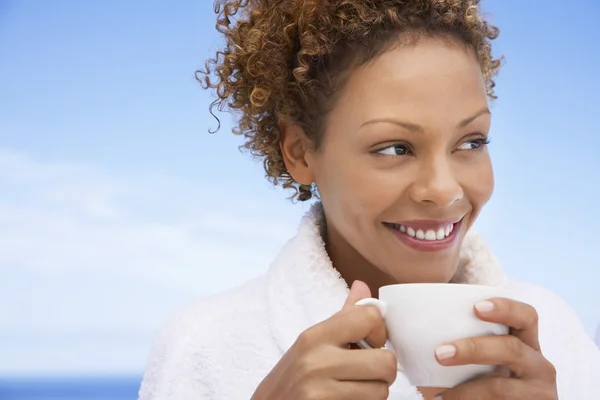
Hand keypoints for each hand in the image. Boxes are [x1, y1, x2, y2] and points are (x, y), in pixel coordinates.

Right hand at [251, 280, 397, 399]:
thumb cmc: (292, 377)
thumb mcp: (312, 342)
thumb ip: (344, 316)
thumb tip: (363, 286)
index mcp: (316, 335)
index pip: (370, 317)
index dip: (380, 333)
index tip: (370, 344)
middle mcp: (317, 360)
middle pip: (385, 361)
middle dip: (383, 372)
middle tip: (368, 374)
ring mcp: (320, 389)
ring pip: (381, 391)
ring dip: (374, 393)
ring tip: (353, 389)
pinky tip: (345, 399)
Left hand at [434, 298, 557, 398]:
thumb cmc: (479, 384)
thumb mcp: (479, 362)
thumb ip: (459, 340)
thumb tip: (409, 323)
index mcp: (525, 343)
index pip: (526, 316)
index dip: (505, 308)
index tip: (476, 307)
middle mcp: (538, 365)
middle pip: (512, 348)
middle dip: (473, 349)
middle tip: (439, 354)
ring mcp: (539, 392)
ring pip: (500, 386)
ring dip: (465, 390)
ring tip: (438, 396)